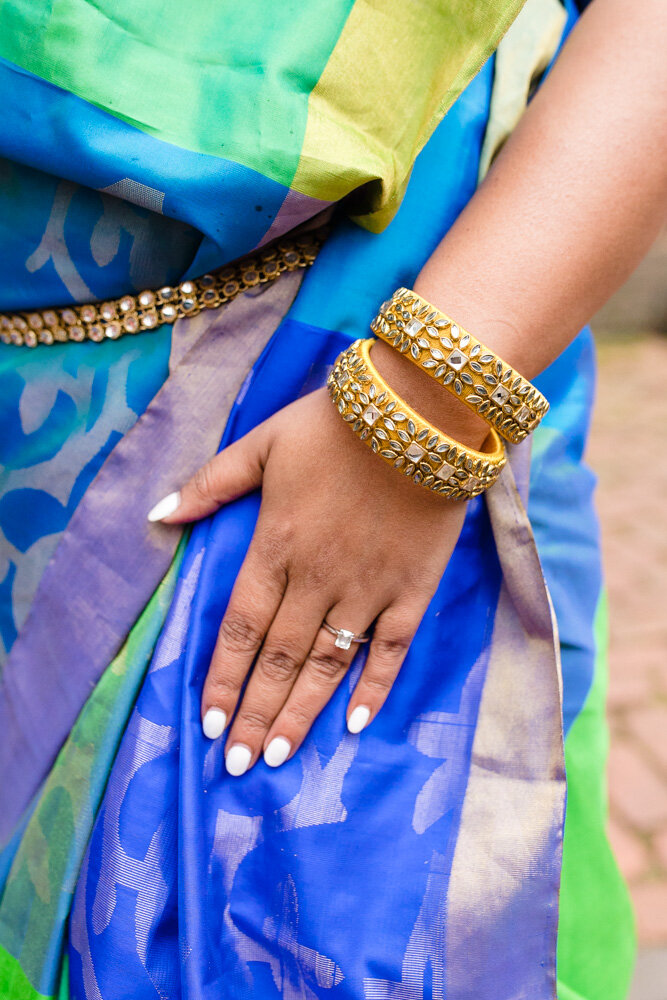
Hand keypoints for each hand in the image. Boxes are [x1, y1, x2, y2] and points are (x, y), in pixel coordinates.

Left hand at [151, 373, 471, 776]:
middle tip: (236, 764)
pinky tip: (354, 723)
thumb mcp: (261, 443)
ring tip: (277, 756)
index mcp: (275, 548)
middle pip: (278, 661)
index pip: (240, 630)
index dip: (222, 680)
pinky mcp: (412, 589)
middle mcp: (317, 580)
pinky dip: (373, 688)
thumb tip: (158, 515)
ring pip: (327, 665)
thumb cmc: (335, 425)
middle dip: (253, 715)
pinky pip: (391, 650)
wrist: (421, 412)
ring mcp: (368, 589)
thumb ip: (210, 483)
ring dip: (300, 714)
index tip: (206, 725)